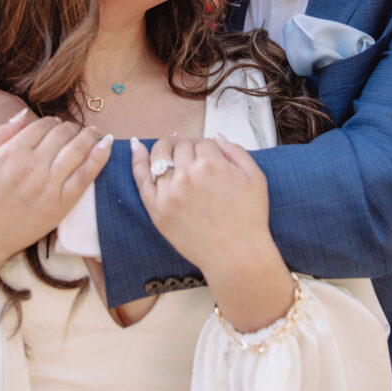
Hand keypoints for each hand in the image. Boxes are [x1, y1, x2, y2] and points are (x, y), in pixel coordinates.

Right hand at [0, 111, 112, 289]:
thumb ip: (0, 133)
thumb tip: (23, 114)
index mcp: (12, 151)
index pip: (43, 125)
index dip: (52, 122)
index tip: (55, 125)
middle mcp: (33, 165)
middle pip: (63, 134)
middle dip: (71, 127)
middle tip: (75, 130)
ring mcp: (49, 186)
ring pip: (78, 149)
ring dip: (89, 136)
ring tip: (94, 133)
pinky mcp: (61, 205)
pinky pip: (87, 175)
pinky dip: (100, 156)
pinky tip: (107, 144)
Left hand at [131, 134, 293, 331]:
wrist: (236, 255)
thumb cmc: (249, 218)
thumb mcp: (255, 176)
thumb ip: (235, 150)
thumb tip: (216, 135)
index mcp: (211, 164)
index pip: (203, 142)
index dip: (207, 147)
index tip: (210, 156)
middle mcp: (187, 175)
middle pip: (181, 146)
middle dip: (188, 147)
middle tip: (193, 156)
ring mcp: (169, 193)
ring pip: (159, 156)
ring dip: (164, 148)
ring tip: (168, 148)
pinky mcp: (157, 209)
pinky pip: (142, 178)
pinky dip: (137, 160)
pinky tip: (136, 147)